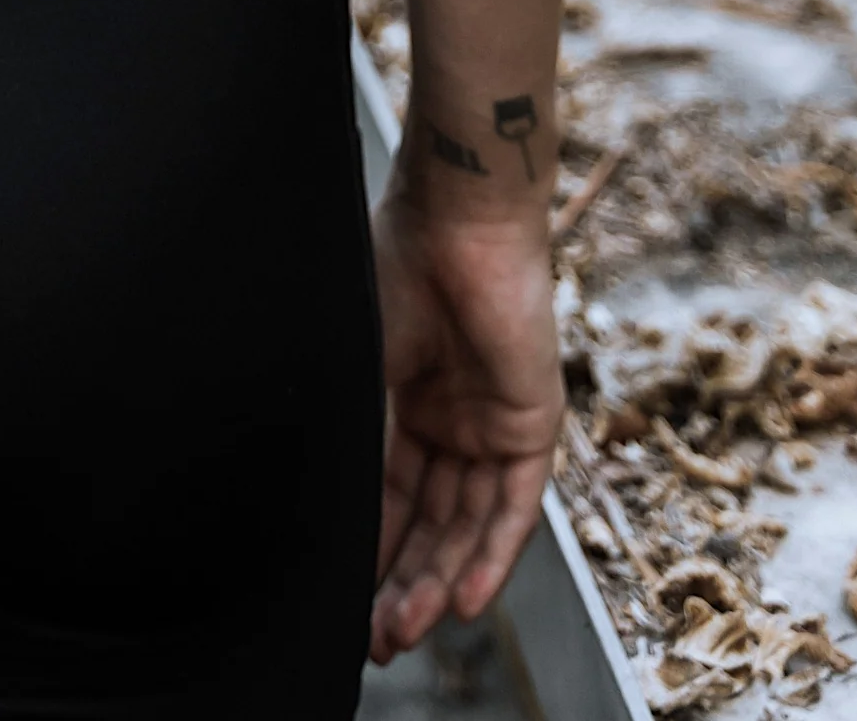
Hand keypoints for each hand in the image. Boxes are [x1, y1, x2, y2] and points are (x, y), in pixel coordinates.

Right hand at [368, 188, 561, 664]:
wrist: (455, 217)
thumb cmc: (395, 265)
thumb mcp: (361, 364)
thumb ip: (357, 436)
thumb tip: (322, 508)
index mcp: (407, 401)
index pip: (391, 497)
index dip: (369, 552)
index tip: (344, 609)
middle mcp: (453, 420)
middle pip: (430, 523)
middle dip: (400, 584)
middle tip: (375, 640)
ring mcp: (493, 424)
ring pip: (468, 525)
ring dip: (438, 581)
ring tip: (404, 630)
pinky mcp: (534, 424)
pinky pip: (515, 507)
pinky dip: (491, 556)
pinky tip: (463, 600)